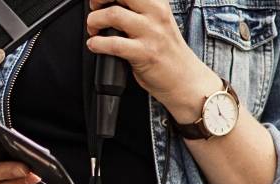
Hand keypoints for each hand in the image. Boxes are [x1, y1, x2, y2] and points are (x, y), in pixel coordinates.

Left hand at [85, 0, 220, 121]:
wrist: (186, 80)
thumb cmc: (167, 52)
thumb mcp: (157, 21)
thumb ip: (138, 11)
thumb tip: (109, 5)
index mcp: (158, 3)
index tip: (100, 1)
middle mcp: (156, 13)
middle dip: (99, 0)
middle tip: (95, 10)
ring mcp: (151, 33)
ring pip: (113, 14)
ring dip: (94, 21)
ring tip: (93, 30)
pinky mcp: (145, 53)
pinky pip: (114, 44)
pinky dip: (97, 43)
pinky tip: (95, 45)